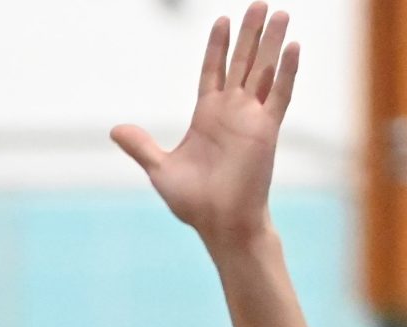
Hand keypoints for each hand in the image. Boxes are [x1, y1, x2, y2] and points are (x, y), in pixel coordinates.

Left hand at [112, 5, 299, 250]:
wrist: (220, 224)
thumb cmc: (193, 201)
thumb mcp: (160, 169)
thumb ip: (141, 146)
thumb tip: (115, 129)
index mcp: (207, 116)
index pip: (213, 71)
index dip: (217, 46)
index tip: (222, 21)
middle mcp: (232, 111)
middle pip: (241, 63)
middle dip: (249, 34)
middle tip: (258, 3)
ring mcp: (252, 118)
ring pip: (263, 71)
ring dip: (272, 43)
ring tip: (280, 13)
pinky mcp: (267, 131)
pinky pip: (279, 95)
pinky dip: (286, 71)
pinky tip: (292, 46)